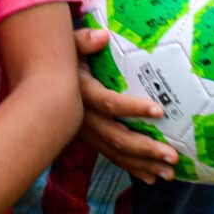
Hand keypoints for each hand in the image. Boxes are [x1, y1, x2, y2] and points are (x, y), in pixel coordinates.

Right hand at [75, 25, 177, 181]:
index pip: (109, 103)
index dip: (133, 108)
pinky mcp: (90, 140)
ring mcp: (87, 133)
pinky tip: (151, 177)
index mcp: (82, 94)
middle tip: (173, 155)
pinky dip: (132, 168)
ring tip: (169, 173)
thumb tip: (102, 36)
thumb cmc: (63, 59)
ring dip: (143, 164)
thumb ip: (83, 41)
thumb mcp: (69, 46)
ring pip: (117, 152)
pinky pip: (112, 156)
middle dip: (145, 148)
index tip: (159, 111)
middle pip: (117, 137)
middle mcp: (84, 118)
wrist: (40, 83)